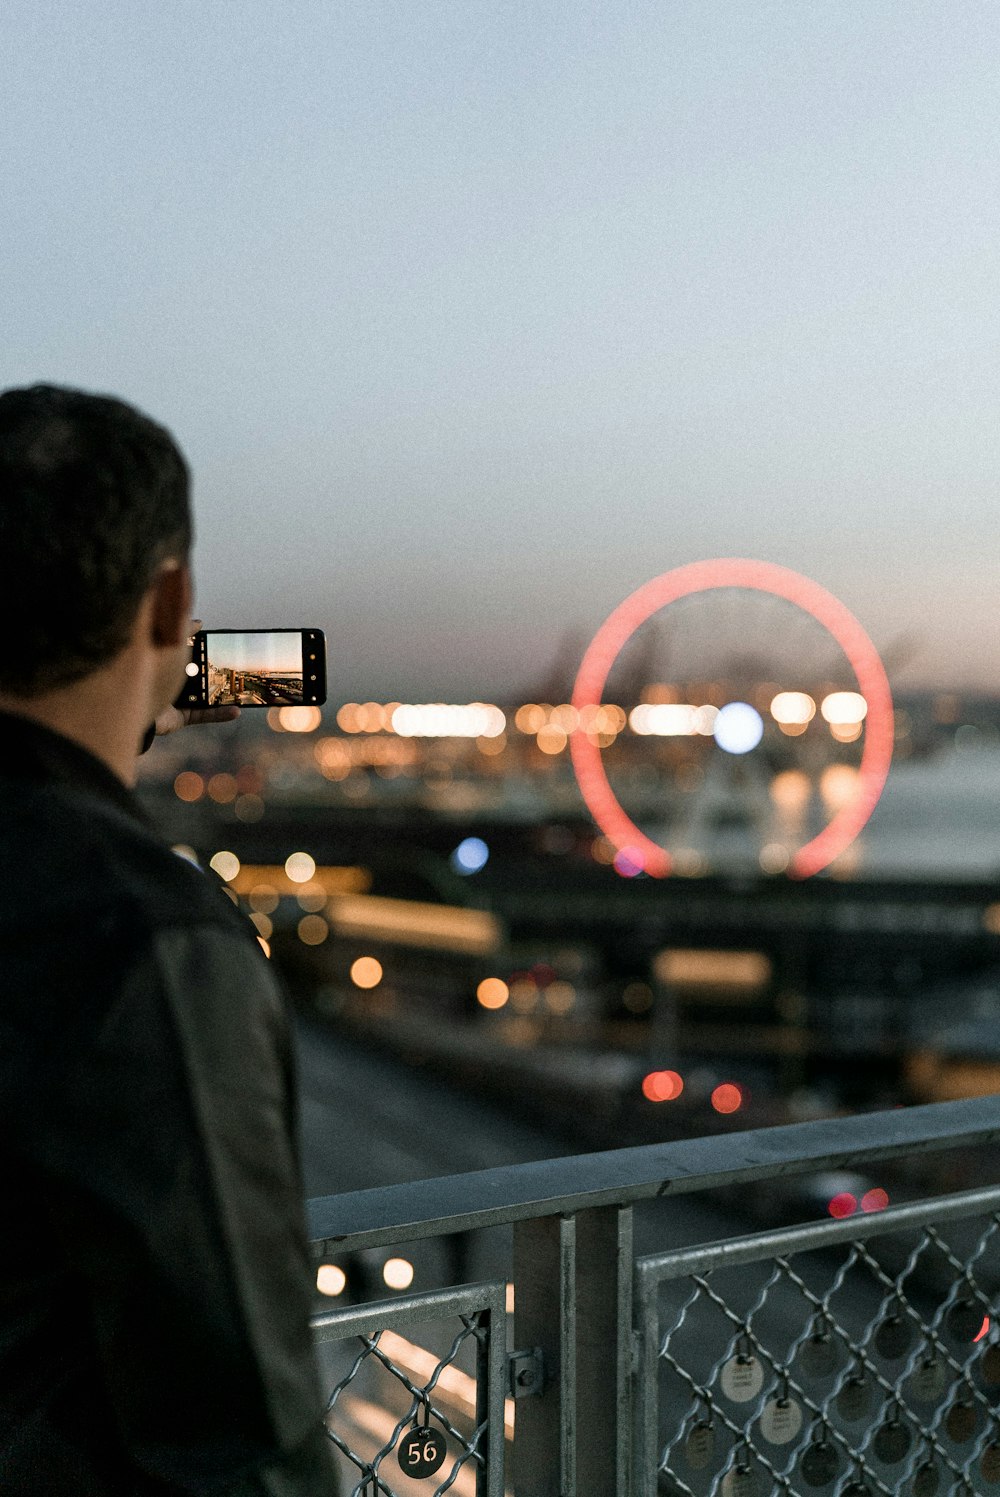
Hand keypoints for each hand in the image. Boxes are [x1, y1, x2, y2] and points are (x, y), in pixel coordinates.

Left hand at [152, 619, 241, 737]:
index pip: (194, 656)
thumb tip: (200, 622)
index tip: (225, 649)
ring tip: (242, 692)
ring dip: (226, 696)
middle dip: (221, 675)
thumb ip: (183, 632)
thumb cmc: (149, 672)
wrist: (136, 703)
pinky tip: (236, 711)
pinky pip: (206, 715)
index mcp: (171, 664)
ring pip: (208, 697)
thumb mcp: (170, 646)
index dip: (209, 653)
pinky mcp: (183, 716)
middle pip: (203, 677)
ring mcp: (181, 700)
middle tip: (238, 671)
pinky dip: (222, 714)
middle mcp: (176, 682)